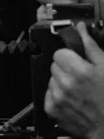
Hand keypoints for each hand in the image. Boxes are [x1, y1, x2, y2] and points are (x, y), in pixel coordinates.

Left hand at [44, 22, 103, 138]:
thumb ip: (91, 46)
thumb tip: (81, 29)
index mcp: (79, 71)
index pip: (59, 53)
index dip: (70, 56)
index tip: (79, 61)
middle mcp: (65, 84)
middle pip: (54, 65)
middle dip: (67, 68)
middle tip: (83, 76)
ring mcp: (57, 98)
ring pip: (52, 79)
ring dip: (62, 81)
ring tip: (80, 89)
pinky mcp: (52, 109)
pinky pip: (48, 94)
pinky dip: (58, 95)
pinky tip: (74, 99)